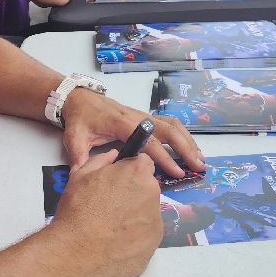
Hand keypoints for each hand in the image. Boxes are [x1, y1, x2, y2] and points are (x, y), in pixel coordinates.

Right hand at [48, 148, 161, 276]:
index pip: (144, 163)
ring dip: (135, 215)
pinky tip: (117, 243)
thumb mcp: (80, 176)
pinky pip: (147, 234)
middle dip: (133, 193)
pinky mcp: (155, 243)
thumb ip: (101, 160)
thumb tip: (113, 155)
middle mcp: (153, 194)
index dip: (130, 170)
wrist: (77, 253)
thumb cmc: (77, 210)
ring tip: (111, 228)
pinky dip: (136, 236)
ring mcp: (156, 220)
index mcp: (137, 173)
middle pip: (147, 188)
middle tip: (110, 207)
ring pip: (148, 212)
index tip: (119, 181)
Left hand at [60, 87, 204, 178]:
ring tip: (200, 159)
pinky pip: (169, 124)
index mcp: (123, 123)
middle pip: (169, 130)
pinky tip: (190, 148)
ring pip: (173, 125)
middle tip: (198, 166)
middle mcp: (138, 117)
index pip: (149, 141)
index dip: (163, 157)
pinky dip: (183, 135)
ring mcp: (144, 116)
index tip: (176, 173)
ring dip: (188, 141)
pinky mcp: (146, 118)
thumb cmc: (80, 119)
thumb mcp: (75, 137)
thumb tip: (81, 177)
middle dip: (185, 148)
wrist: (80, 98)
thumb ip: (79, 156)